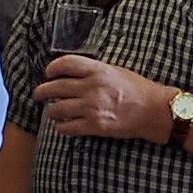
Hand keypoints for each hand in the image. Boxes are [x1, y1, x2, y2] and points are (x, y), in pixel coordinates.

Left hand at [33, 53, 167, 142]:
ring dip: (52, 111)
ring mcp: (92, 108)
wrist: (154, 111)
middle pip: (55, 87)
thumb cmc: (139, 90)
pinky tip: (64, 125)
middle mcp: (92, 88)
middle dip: (42, 91)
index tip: (48, 73)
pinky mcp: (95, 126)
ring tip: (54, 111)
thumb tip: (73, 75)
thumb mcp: (116, 71)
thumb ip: (94, 72)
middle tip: (39, 94)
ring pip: (57, 109)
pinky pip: (67, 128)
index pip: (65, 64)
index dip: (52, 68)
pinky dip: (61, 127)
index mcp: (98, 71)